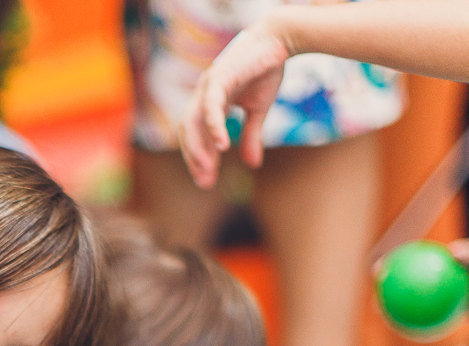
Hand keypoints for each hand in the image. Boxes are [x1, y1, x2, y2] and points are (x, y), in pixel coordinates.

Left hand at [178, 23, 290, 188]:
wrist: (279, 41)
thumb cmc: (266, 71)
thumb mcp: (259, 111)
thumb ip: (251, 136)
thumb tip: (252, 165)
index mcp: (209, 102)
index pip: (196, 135)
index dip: (199, 158)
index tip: (206, 180)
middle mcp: (204, 95)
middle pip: (189, 132)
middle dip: (195, 158)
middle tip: (205, 182)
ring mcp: (208, 86)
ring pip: (193, 122)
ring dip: (199, 148)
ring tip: (207, 169)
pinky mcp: (219, 78)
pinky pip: (211, 107)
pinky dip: (214, 127)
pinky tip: (222, 146)